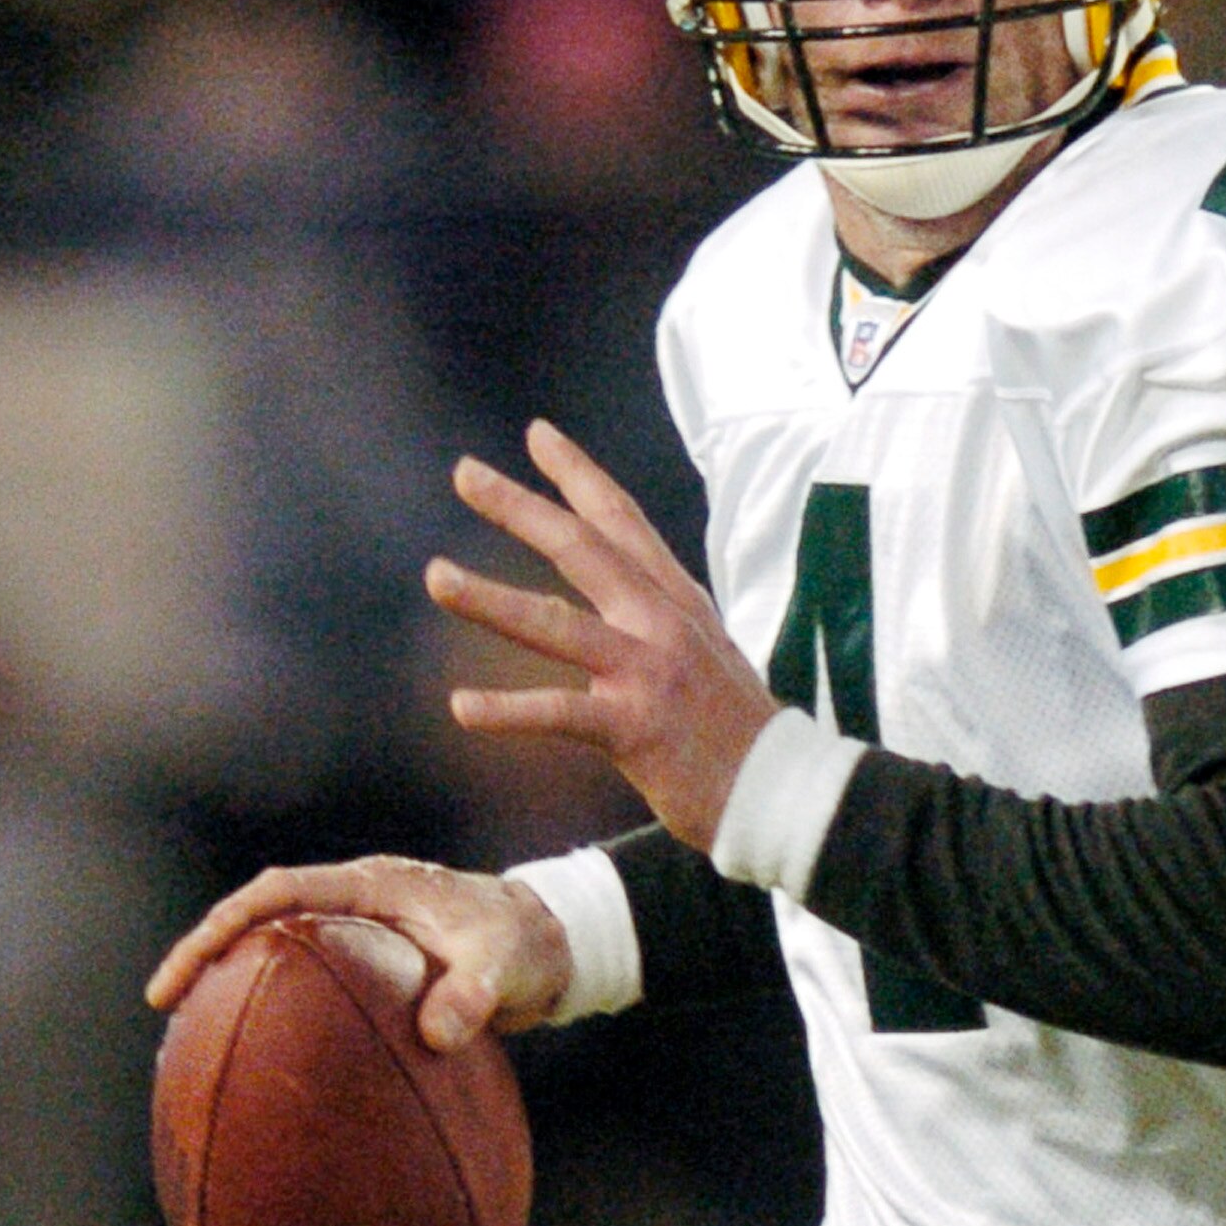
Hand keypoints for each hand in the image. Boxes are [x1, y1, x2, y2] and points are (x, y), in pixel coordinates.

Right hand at [145, 857, 570, 1051]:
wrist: (552, 943)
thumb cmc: (526, 944)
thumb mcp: (506, 964)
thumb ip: (475, 993)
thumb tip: (437, 1036)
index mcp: (371, 885)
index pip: (274, 893)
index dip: (221, 926)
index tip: (181, 975)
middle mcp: (355, 901)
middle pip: (259, 917)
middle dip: (208, 953)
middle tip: (164, 1004)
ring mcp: (361, 931)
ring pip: (280, 949)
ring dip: (238, 981)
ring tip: (194, 1037)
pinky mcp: (372, 963)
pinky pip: (312, 985)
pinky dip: (283, 1014)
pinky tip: (266, 1066)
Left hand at [426, 419, 780, 849]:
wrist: (788, 789)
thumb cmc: (739, 731)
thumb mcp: (705, 652)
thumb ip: (652, 619)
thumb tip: (588, 601)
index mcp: (676, 603)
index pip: (623, 522)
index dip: (579, 475)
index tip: (537, 435)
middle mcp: (661, 623)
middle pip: (582, 548)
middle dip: (520, 507)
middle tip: (465, 472)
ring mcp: (649, 671)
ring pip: (557, 624)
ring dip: (491, 599)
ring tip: (437, 577)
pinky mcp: (637, 727)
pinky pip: (560, 713)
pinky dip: (508, 711)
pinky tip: (461, 707)